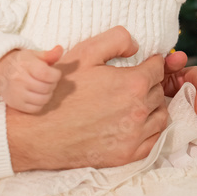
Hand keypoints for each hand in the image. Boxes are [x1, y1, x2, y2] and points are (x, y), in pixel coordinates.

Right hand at [0, 46, 63, 112]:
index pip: (47, 74)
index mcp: (25, 65)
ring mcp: (16, 93)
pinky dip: (40, 103)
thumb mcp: (34, 55)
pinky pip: (36, 109)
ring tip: (44, 88)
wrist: (0, 72)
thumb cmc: (21, 63)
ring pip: (43, 99)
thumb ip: (49, 54)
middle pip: (46, 88)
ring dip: (48, 94)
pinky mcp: (15, 103)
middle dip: (52, 84)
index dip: (56, 75)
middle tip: (49, 81)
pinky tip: (37, 95)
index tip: (54, 73)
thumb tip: (60, 49)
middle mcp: (19, 79)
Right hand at [6, 26, 169, 171]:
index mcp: (133, 84)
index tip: (142, 65)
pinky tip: (136, 123)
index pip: (158, 69)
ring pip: (161, 115)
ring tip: (134, 102)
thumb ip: (117, 40)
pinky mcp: (128, 155)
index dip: (150, 64)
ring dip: (152, 107)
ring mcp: (135, 135)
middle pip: (159, 91)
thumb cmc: (58, 90)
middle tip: (130, 85)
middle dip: (149, 85)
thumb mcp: (84, 53)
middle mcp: (139, 110)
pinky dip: (150, 130)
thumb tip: (139, 46)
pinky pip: (154, 140)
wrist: (35, 132)